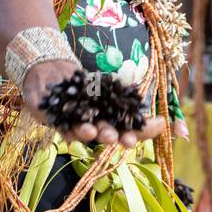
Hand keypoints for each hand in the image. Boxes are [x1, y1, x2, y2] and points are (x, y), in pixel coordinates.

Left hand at [21, 61, 165, 147]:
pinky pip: (62, 128)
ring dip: (91, 134)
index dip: (142, 130)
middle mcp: (96, 122)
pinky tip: (70, 133)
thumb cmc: (84, 82)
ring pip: (86, 131)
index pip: (129, 126)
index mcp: (111, 115)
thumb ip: (125, 96)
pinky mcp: (57, 120)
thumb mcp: (106, 84)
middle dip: (116, 136)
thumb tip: (157, 109)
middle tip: (125, 140)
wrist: (54, 71)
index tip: (158, 127)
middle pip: (108, 132)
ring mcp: (77, 122)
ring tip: (95, 132)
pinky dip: (66, 130)